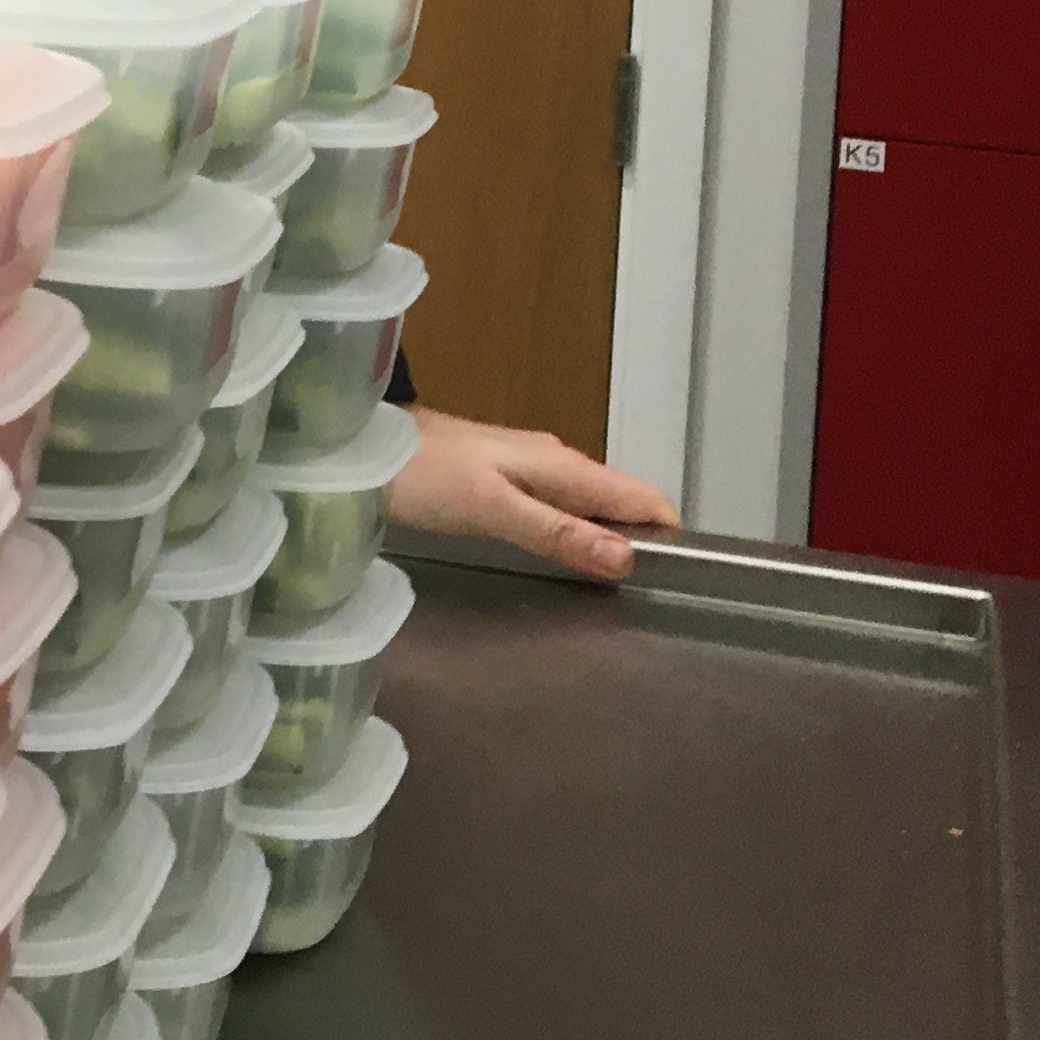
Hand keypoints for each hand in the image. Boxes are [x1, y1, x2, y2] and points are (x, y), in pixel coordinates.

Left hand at [385, 405, 676, 580]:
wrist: (364, 443)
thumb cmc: (420, 473)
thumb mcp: (491, 509)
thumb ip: (556, 532)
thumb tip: (623, 557)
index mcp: (561, 467)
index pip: (643, 498)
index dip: (666, 536)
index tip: (676, 580)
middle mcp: (554, 463)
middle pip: (621, 503)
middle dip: (639, 542)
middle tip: (644, 596)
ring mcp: (529, 469)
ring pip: (590, 506)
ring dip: (605, 539)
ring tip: (610, 587)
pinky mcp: (504, 480)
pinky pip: (559, 508)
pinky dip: (572, 533)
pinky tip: (561, 557)